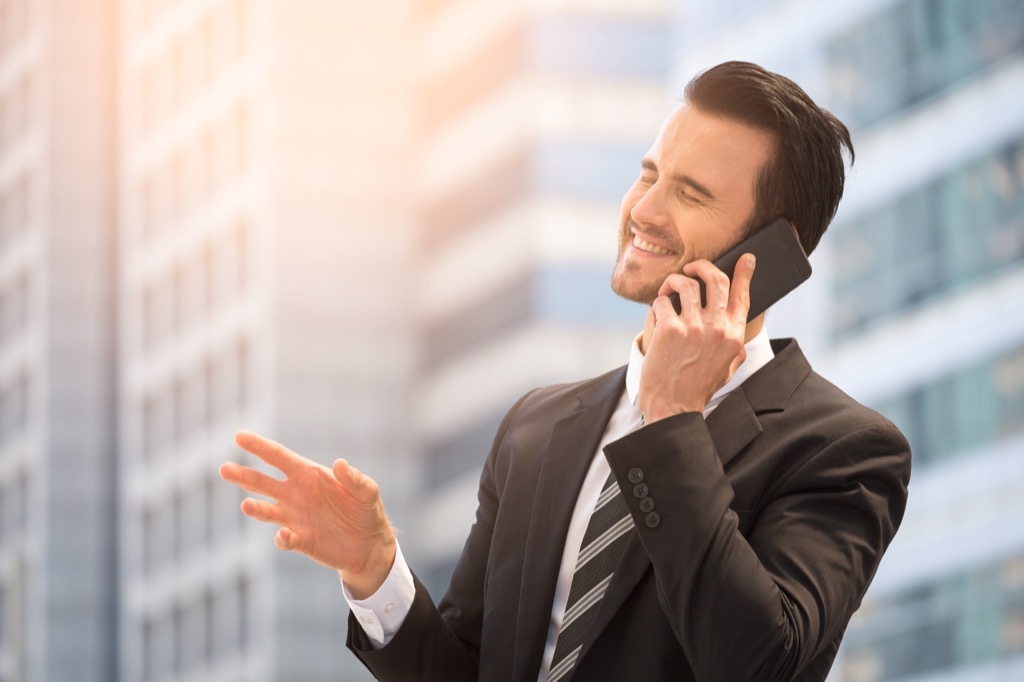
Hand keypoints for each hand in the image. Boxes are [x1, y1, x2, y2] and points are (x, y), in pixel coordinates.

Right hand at [219, 430, 395, 597]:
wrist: (369, 545)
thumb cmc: (366, 511)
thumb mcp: (367, 492)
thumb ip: (354, 478)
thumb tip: (339, 464)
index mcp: (309, 475)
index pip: (279, 457)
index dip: (259, 446)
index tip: (239, 436)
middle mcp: (296, 494)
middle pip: (263, 482)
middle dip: (243, 475)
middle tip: (223, 468)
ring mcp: (294, 517)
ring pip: (266, 510)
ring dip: (255, 508)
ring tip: (246, 506)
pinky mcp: (299, 540)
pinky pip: (283, 538)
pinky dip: (281, 538)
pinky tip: (285, 535)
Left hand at [639, 254, 754, 421]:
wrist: (673, 408)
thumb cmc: (698, 388)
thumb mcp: (727, 368)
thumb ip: (734, 345)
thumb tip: (736, 326)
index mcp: (734, 337)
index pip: (743, 296)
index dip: (745, 273)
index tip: (746, 258)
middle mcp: (717, 329)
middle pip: (716, 280)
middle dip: (703, 266)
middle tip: (693, 267)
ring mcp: (693, 328)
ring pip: (688, 284)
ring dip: (676, 281)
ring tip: (670, 288)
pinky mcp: (669, 329)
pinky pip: (663, 301)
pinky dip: (659, 302)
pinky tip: (658, 310)